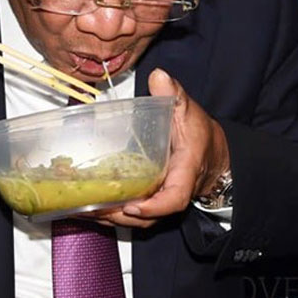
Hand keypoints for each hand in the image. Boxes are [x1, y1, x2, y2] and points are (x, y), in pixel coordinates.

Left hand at [86, 68, 229, 227]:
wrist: (214, 154)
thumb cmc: (200, 134)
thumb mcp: (189, 110)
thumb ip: (174, 94)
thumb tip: (158, 76)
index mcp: (185, 171)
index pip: (174, 197)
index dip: (155, 207)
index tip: (133, 206)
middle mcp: (173, 192)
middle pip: (149, 217)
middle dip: (120, 217)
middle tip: (93, 209)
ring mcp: (162, 200)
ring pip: (139, 221)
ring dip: (111, 219)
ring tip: (83, 211)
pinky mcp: (152, 202)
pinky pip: (134, 216)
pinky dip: (111, 215)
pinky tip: (88, 208)